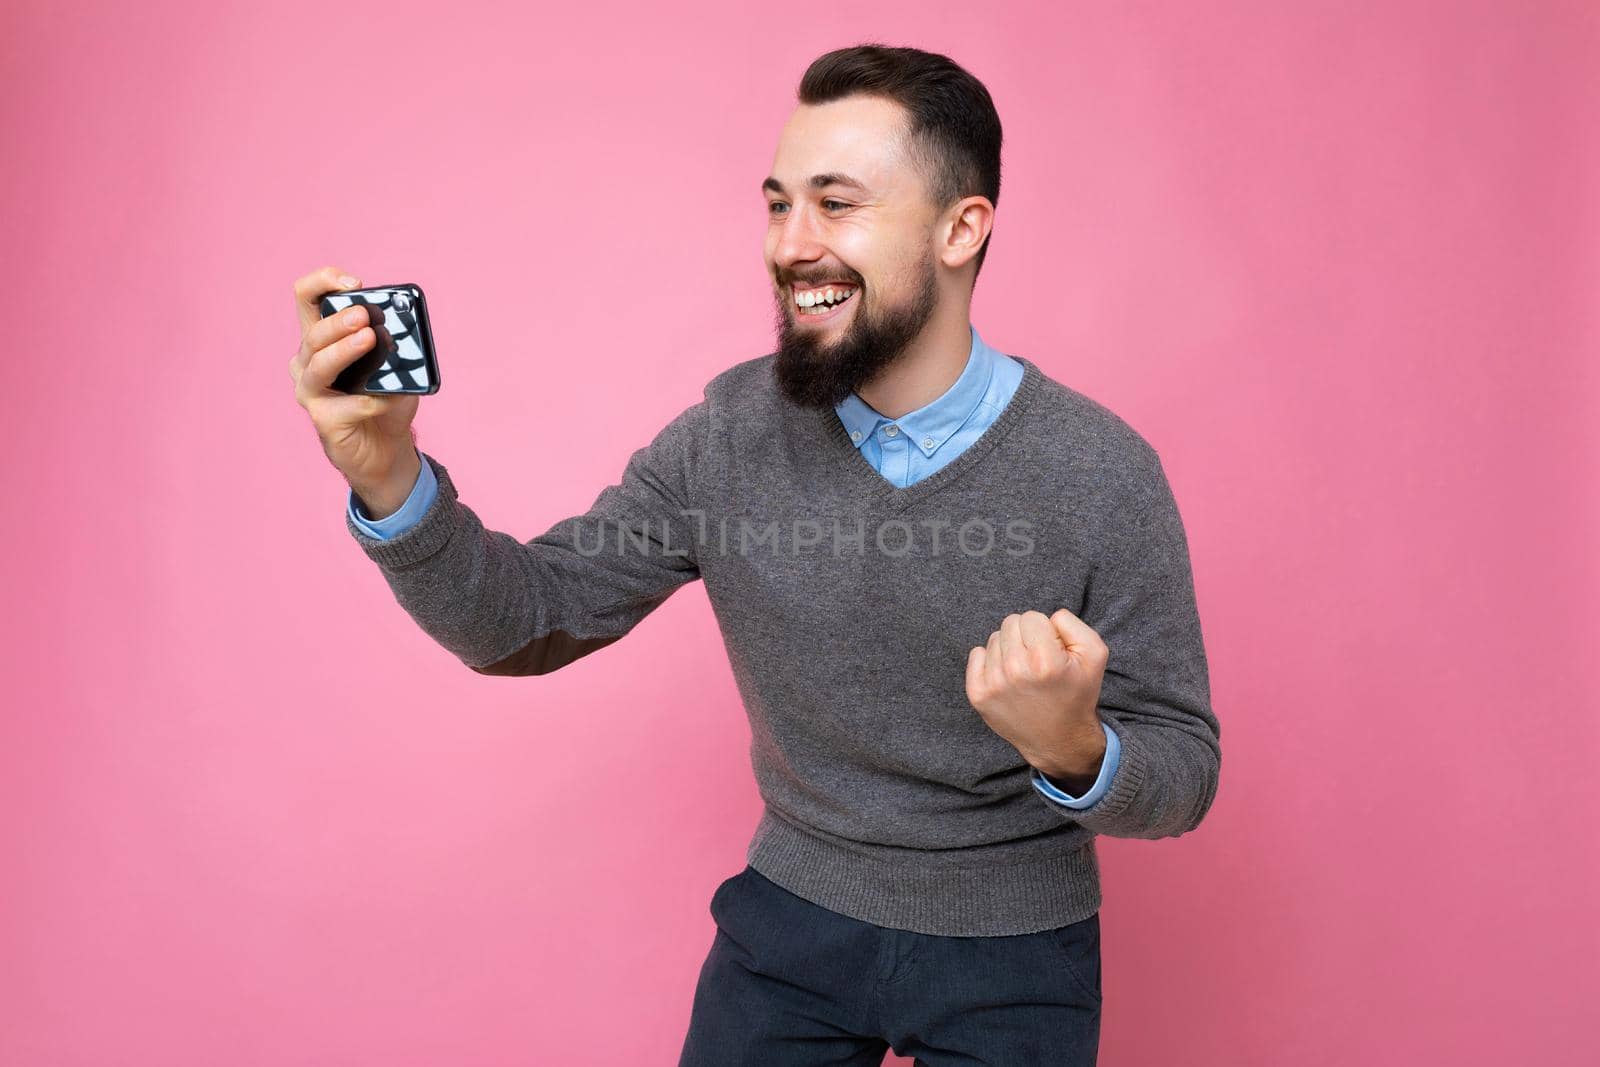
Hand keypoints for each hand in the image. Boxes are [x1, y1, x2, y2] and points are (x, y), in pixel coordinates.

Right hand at [289, 265, 421, 516]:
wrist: (387, 448)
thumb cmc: (386, 400)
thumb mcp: (395, 367)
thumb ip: (393, 347)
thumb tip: (402, 332)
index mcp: (322, 338)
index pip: (308, 298)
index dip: (323, 282)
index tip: (353, 282)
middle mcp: (307, 361)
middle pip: (313, 332)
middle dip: (338, 320)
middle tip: (364, 315)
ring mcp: (311, 391)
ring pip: (319, 365)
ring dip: (343, 350)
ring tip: (367, 338)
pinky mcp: (323, 420)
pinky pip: (346, 406)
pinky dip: (370, 400)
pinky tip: (386, 399)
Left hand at [965, 609, 1109, 778]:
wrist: (1059, 739)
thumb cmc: (1077, 694)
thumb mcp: (1094, 655)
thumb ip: (1072, 624)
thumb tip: (1046, 617)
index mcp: (1045, 660)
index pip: (1032, 616)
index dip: (1045, 630)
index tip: (1052, 650)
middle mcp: (1016, 671)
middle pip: (1010, 623)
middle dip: (1026, 636)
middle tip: (1038, 660)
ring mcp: (993, 684)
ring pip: (994, 638)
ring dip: (1010, 649)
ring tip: (1025, 672)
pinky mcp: (978, 694)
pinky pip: (976, 654)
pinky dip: (990, 661)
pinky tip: (1007, 676)